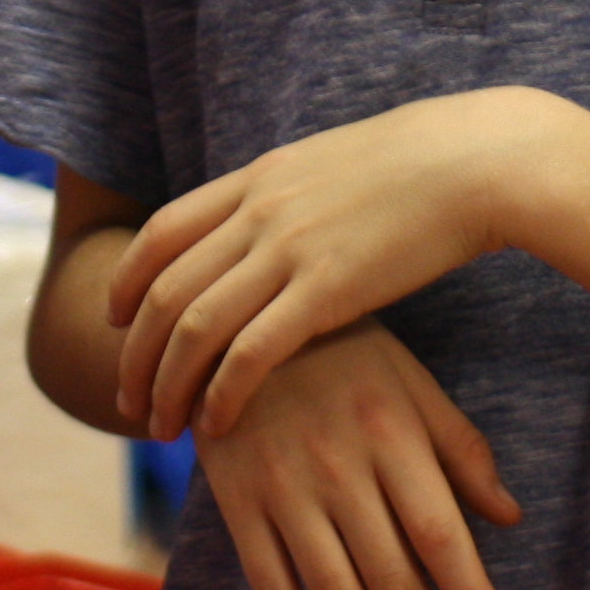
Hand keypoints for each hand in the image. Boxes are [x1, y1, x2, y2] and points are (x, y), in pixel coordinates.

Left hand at [112, 89, 552, 438]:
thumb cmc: (421, 168)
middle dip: (133, 352)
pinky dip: (222, 392)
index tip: (114, 321)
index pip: (161, 232)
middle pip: (163, 289)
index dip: (126, 282)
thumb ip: (288, 197)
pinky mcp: (327, 290)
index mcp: (257, 178)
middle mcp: (258, 211)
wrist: (475, 162)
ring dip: (166, 384)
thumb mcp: (331, 166)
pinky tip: (217, 423)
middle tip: (126, 399)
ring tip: (159, 427)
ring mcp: (288, 249)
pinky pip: (251, 352)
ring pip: (194, 326)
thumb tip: (267, 226)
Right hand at [200, 323, 520, 589]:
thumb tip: (510, 517)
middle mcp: (336, 467)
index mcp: (388, 433)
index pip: (438, 534)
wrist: (233, 324)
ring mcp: (281, 490)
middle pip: (391, 580)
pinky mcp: (237, 505)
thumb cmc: (343, 353)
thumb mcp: (411, 382)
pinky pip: (273, 589)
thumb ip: (461, 448)